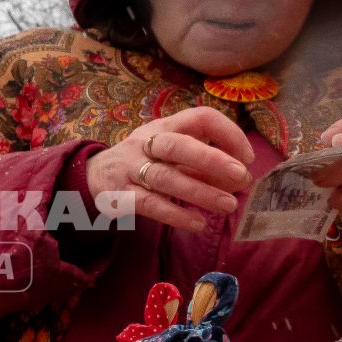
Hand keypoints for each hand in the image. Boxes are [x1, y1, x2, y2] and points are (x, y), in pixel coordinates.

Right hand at [87, 107, 253, 232]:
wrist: (95, 173)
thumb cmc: (147, 161)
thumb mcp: (173, 153)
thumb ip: (204, 163)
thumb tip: (241, 178)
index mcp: (165, 126)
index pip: (200, 118)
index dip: (228, 134)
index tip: (247, 158)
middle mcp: (146, 143)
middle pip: (177, 146)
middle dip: (212, 159)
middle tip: (242, 176)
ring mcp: (130, 168)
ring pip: (165, 178)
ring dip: (200, 192)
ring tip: (229, 205)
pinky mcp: (119, 195)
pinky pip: (148, 204)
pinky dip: (175, 214)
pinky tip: (197, 222)